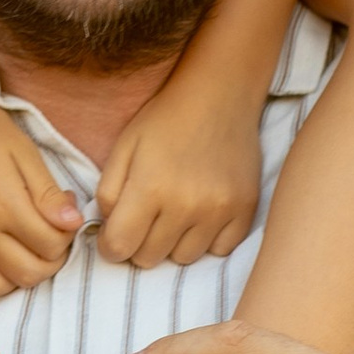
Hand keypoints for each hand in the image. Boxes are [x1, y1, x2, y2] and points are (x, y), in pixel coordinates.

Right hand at [0, 91, 83, 299]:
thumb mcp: (26, 154)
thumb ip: (49, 194)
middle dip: (46, 263)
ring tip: (10, 258)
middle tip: (45, 242)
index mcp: (5, 205)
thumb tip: (75, 223)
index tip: (62, 219)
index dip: (66, 237)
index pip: (50, 247)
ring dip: (3, 282)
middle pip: (24, 274)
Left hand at [92, 75, 265, 271]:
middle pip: (149, 258)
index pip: (119, 248)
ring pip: (184, 258)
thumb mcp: (123, 148)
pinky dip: (206, 241)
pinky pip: (219, 250)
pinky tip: (199, 216)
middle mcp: (186, 205)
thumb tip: (108, 232)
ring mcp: (219, 211)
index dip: (109, 246)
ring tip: (173, 213)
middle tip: (144, 218)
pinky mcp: (245, 210)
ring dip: (172, 243)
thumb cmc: (164, 119)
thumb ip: (108, 194)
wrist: (218, 95)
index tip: (113, 235)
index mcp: (150, 188)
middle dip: (139, 243)